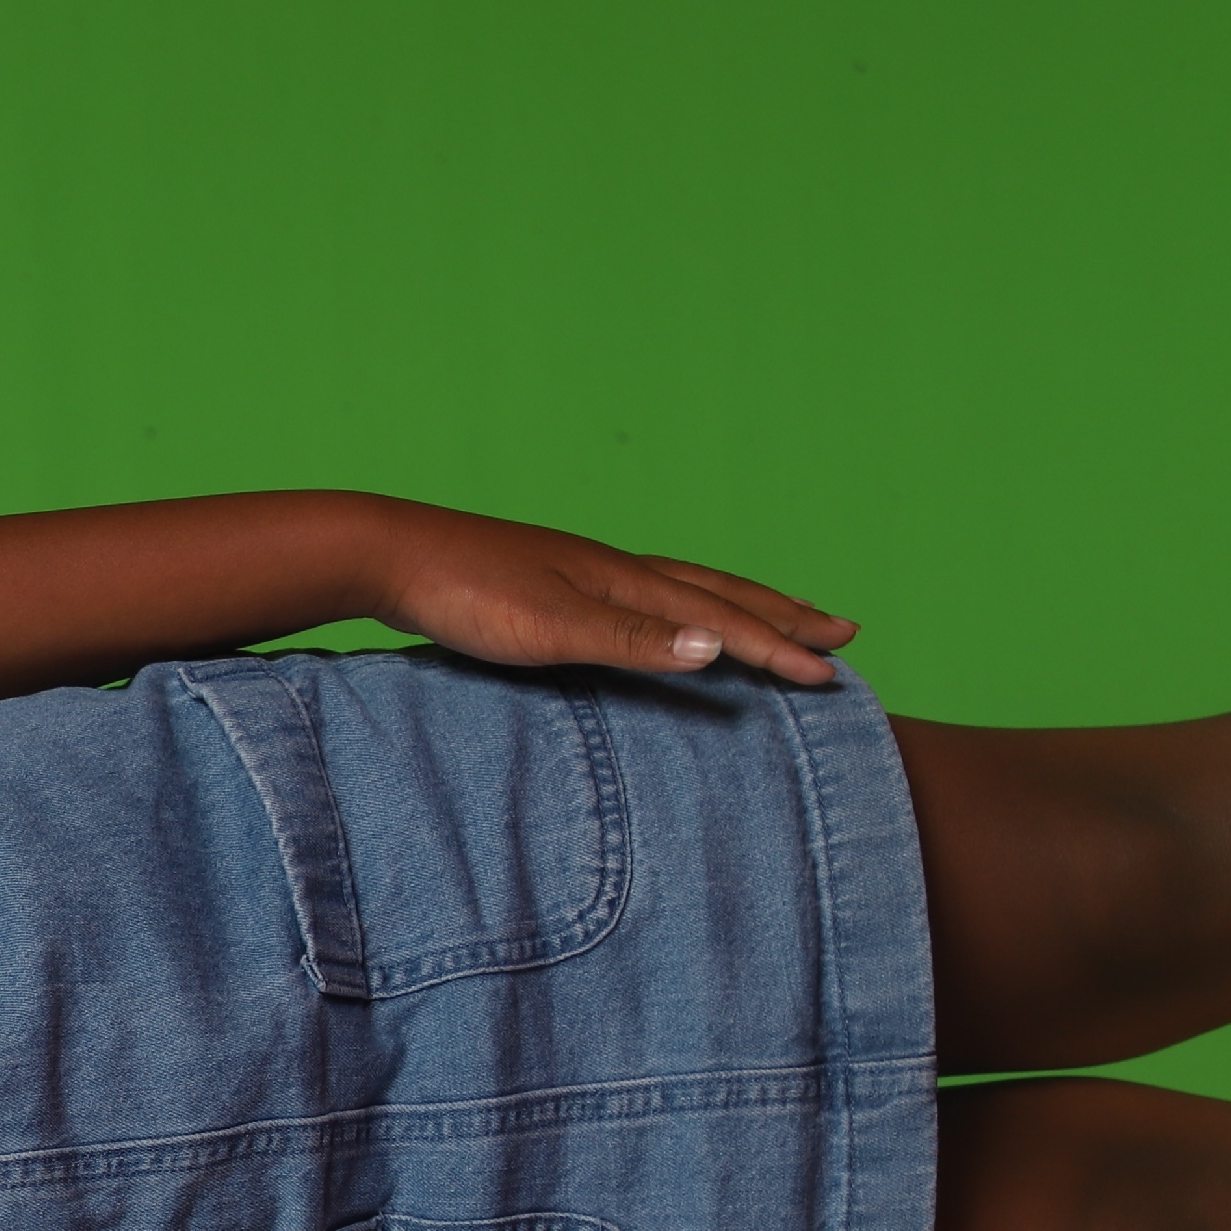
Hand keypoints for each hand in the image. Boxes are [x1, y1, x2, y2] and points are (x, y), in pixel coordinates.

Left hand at [364, 502, 859, 685]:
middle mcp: (613, 569)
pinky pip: (644, 598)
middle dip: (782, 614)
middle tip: (843, 630)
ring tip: (775, 619)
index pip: (722, 617)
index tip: (832, 674)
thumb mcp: (550, 627)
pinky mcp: (549, 587)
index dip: (778, 647)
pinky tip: (665, 623)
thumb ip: (632, 638)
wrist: (387, 555)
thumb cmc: (463, 593)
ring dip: (738, 605)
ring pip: (684, 587)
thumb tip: (719, 646)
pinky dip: (680, 610)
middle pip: (719, 589)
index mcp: (623, 578)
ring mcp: (582, 574)